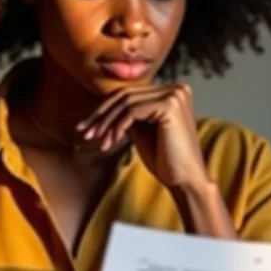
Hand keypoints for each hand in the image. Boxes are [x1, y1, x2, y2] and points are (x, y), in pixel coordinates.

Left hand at [77, 82, 208, 189]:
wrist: (186, 181)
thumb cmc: (165, 160)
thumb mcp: (141, 131)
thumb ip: (127, 115)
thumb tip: (102, 107)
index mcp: (172, 92)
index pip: (130, 94)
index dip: (105, 109)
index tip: (86, 126)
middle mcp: (176, 88)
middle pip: (125, 95)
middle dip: (101, 115)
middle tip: (84, 131)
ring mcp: (175, 94)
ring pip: (126, 103)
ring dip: (107, 123)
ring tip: (96, 141)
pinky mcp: (170, 105)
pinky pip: (133, 111)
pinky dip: (117, 127)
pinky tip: (109, 142)